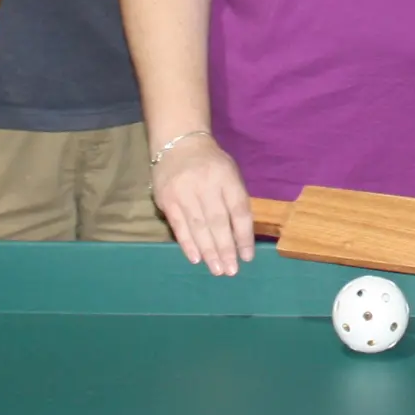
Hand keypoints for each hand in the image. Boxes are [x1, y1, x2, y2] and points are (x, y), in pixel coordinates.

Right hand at [152, 134, 256, 275]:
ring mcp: (184, 192)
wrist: (178, 143)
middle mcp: (206, 184)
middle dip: (226, 249)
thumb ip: (235, 200)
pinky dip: (188, 244)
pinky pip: (179, 226)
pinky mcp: (167, 199)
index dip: (244, 236)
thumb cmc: (210, 163)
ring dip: (209, 251)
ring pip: (199, 227)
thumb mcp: (230, 173)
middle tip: (231, 271)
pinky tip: (196, 258)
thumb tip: (241, 237)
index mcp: (227, 177)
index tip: (247, 257)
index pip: (239, 210)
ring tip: (217, 270)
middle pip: (218, 222)